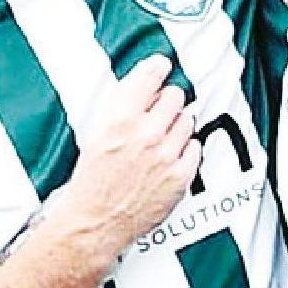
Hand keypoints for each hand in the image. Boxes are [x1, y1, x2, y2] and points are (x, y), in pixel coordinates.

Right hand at [49, 54, 201, 260]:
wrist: (96, 221)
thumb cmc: (93, 180)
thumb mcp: (96, 132)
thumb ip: (122, 106)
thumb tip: (145, 83)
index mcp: (120, 120)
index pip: (150, 76)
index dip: (158, 68)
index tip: (161, 66)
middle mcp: (145, 134)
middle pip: (174, 95)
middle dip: (166, 102)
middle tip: (157, 114)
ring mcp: (166, 155)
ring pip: (187, 120)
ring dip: (176, 126)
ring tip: (160, 140)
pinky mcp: (180, 176)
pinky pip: (195, 147)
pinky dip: (184, 150)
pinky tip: (168, 157)